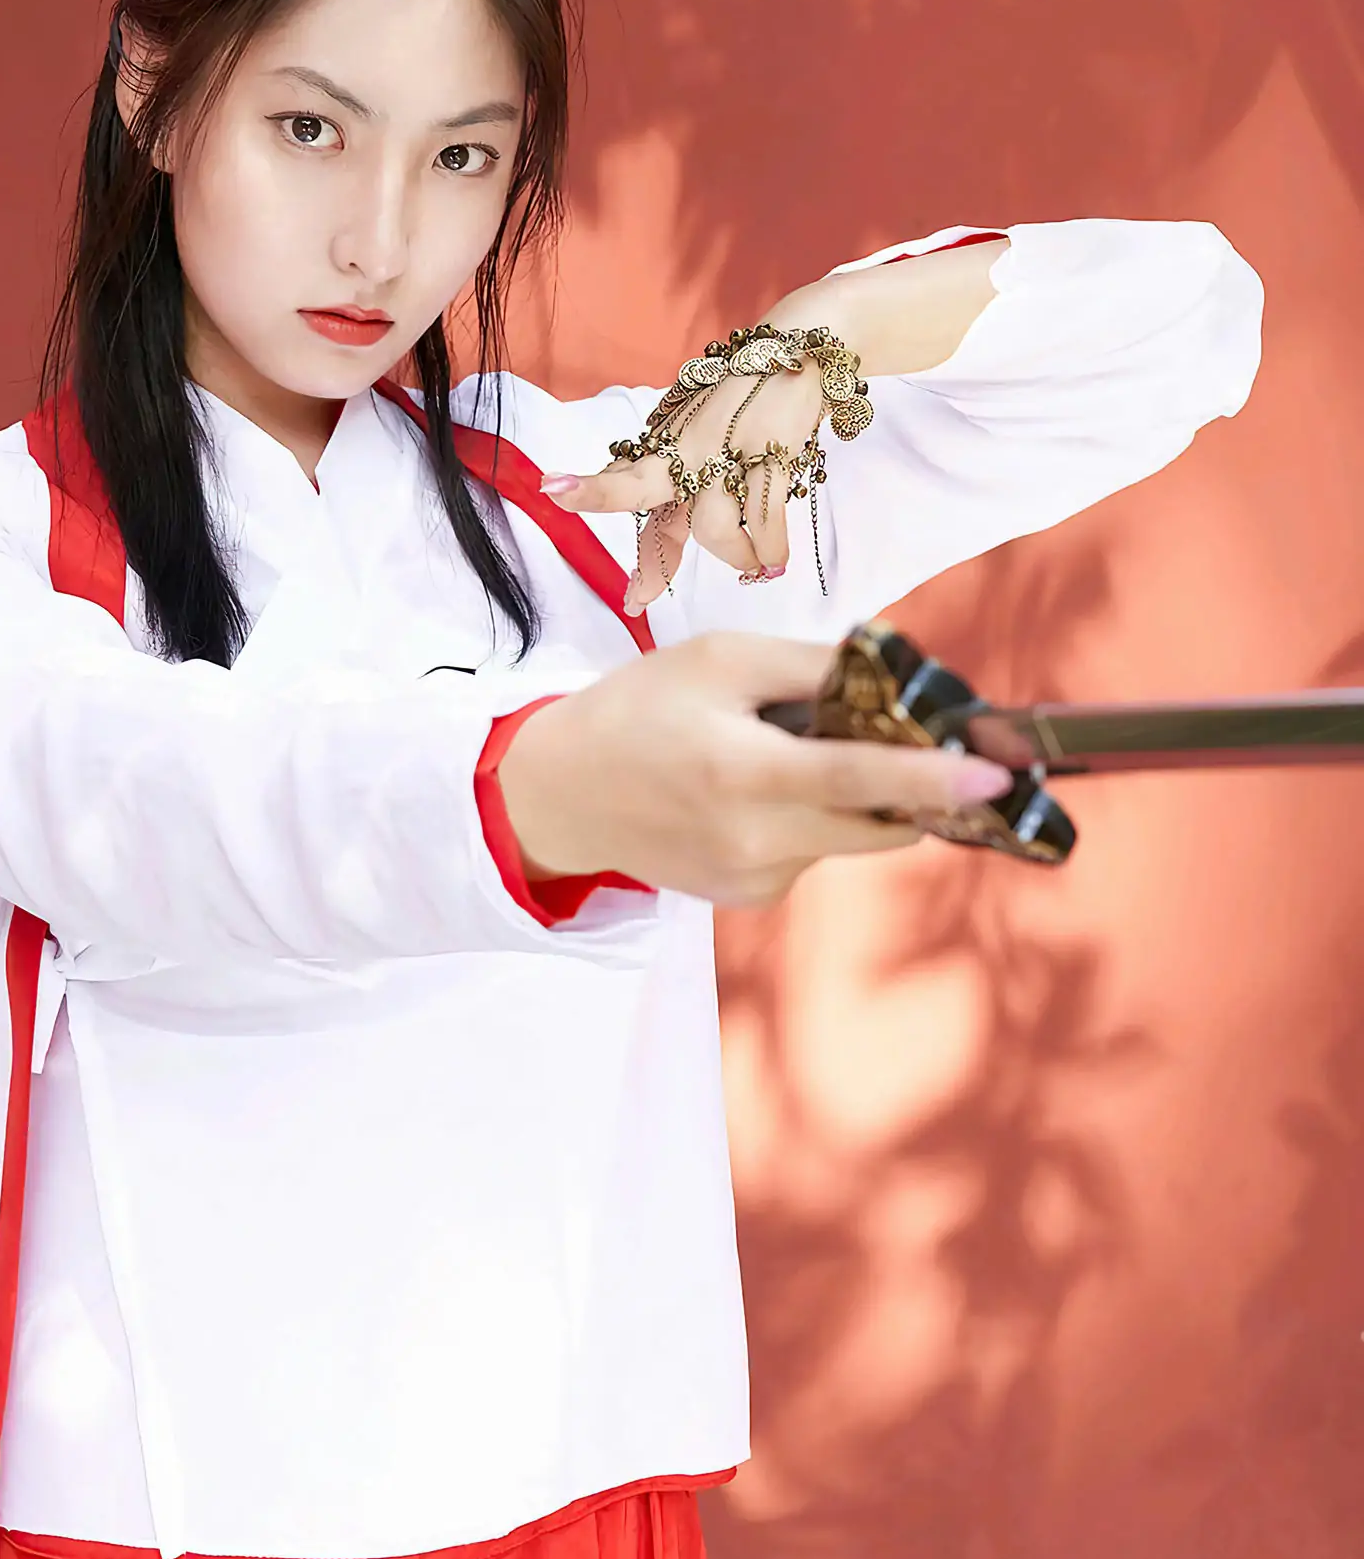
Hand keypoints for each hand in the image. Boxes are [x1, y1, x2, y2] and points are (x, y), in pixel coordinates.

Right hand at [494, 632, 1013, 909]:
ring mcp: (753, 879)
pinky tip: (746, 797)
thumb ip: (815, 667)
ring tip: (766, 759)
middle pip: (878, 819)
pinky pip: (814, 853)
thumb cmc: (640, 710)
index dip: (934, 777)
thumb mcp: (721, 660)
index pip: (858, 777)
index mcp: (741, 771)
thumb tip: (900, 675)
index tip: (997, 777)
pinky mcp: (748, 898)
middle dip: (900, 779)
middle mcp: (753, 839)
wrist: (561, 793)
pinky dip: (806, 821)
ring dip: (842, 797)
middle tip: (868, 731)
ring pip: (849, 836)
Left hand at [541, 359, 825, 612]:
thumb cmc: (749, 405)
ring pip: (714, 530)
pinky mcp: (771, 453)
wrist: (798, 352)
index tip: (552, 489)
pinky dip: (770, 550)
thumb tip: (661, 544)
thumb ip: (680, 487)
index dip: (588, 489)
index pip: (623, 476)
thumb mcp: (702, 437)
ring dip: (738, 559)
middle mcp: (689, 450)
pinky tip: (775, 562)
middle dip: (604, 500)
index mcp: (669, 450)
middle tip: (614, 573)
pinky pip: (765, 522)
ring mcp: (727, 450)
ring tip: (756, 567)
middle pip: (639, 485)